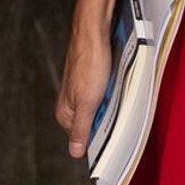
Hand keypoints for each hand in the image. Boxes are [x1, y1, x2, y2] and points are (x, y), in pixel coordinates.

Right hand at [55, 15, 114, 160]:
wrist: (94, 31)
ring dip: (111, 104)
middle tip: (119, 112)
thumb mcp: (88, 102)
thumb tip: (74, 153)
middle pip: (93, 122)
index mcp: (65, 112)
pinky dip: (112, 91)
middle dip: (107, 119)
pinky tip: (118, 85)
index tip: (115, 138)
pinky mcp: (91, 78)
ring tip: (118, 95)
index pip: (84, 138)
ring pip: (100, 106)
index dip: (101, 137)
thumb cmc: (90, 63)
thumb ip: (81, 129)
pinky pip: (104, 92)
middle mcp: (70, 102)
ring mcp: (80, 89)